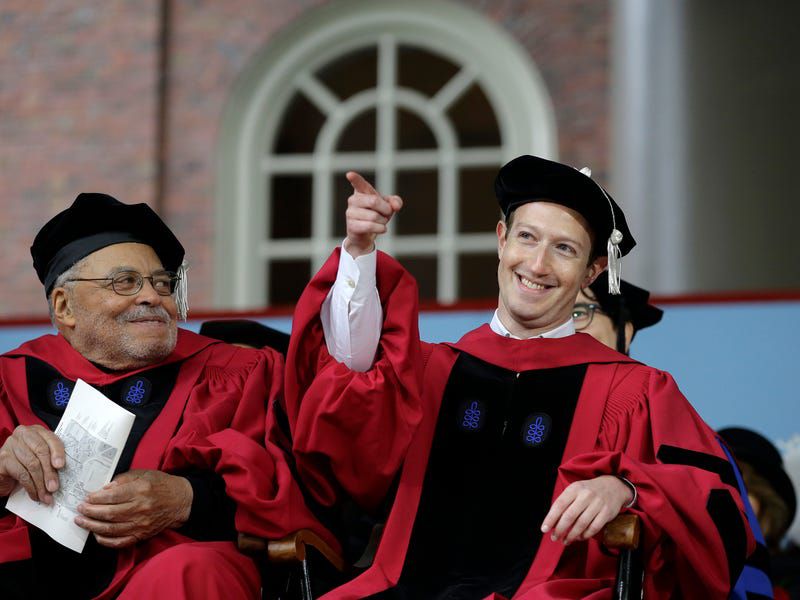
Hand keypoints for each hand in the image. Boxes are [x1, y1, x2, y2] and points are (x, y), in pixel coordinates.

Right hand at [0, 425, 64, 502]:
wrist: (4, 472)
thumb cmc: (26, 463)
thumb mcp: (41, 457)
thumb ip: (51, 459)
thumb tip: (65, 474)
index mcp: (37, 431)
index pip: (51, 439)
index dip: (58, 452)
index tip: (61, 466)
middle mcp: (23, 434)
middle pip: (41, 452)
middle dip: (50, 472)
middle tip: (54, 487)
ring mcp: (11, 445)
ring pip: (32, 464)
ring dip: (41, 483)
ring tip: (46, 495)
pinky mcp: (3, 459)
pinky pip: (21, 474)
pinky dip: (30, 486)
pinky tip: (35, 494)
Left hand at [75, 469, 192, 548]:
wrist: (180, 501)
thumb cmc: (161, 485)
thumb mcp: (144, 474)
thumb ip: (123, 479)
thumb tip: (105, 489)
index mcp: (141, 490)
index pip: (112, 496)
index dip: (96, 498)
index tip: (87, 497)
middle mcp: (140, 508)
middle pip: (108, 513)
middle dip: (90, 512)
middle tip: (79, 509)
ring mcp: (141, 524)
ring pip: (111, 529)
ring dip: (92, 526)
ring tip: (81, 521)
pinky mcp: (142, 535)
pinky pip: (120, 542)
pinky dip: (105, 540)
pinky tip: (96, 535)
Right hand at [344, 171, 402, 257]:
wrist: (366, 235)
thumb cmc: (377, 215)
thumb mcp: (389, 206)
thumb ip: (395, 202)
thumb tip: (395, 206)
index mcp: (361, 192)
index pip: (359, 184)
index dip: (355, 178)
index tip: (349, 174)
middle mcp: (353, 200)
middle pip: (374, 201)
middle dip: (386, 209)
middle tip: (387, 213)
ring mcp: (350, 213)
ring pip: (374, 216)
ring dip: (383, 221)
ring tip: (380, 222)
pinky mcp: (351, 226)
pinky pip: (370, 226)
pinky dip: (380, 229)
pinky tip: (381, 229)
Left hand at [540, 475, 632, 544]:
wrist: (613, 486)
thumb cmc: (588, 491)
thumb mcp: (575, 490)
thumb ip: (564, 503)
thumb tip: (552, 522)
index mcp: (574, 488)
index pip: (559, 504)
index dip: (551, 518)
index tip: (544, 529)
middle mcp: (585, 495)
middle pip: (569, 516)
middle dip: (560, 529)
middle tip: (554, 538)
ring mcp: (597, 504)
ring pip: (581, 524)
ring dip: (571, 535)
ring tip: (565, 541)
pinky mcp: (606, 513)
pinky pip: (594, 528)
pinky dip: (585, 535)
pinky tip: (579, 538)